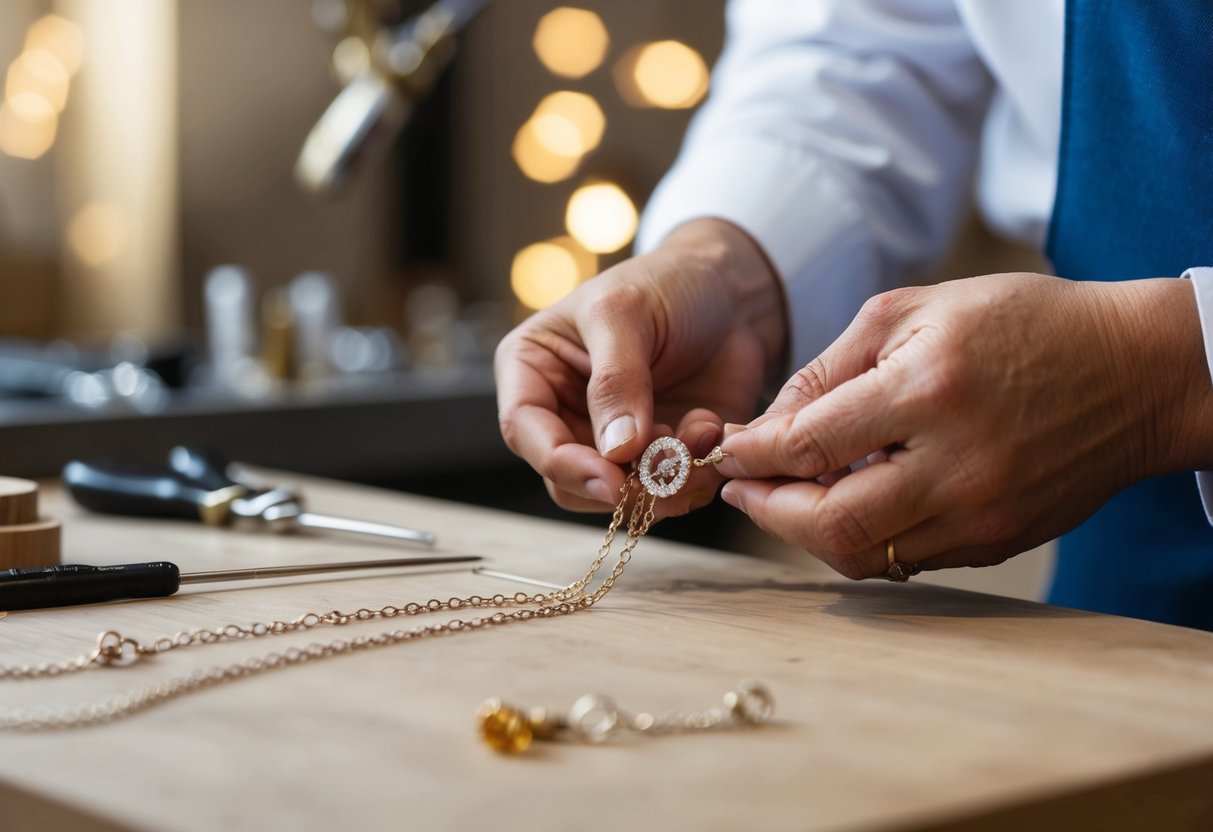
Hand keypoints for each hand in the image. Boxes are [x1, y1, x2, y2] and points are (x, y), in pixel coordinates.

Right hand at [494, 219, 785, 517]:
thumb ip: (616, 381)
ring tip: (699, 433)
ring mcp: (610, 442)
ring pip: (617, 496)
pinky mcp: (657, 458)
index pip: (524, 431)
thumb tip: (616, 451)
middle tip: (668, 463)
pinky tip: (711, 429)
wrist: (730, 294)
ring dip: (664, 482)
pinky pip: (666, 493)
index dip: (563, 463)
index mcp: (533, 371)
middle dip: (620, 482)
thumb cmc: (664, 285)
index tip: (610, 480)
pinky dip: (694, 476)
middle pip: (566, 479)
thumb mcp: (626, 313)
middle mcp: (563, 413)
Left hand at [715, 273, 1212, 577]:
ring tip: (786, 500)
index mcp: (928, 390)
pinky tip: (847, 505)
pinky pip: (908, 558)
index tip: (728, 454)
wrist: (1134, 372)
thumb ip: (831, 368)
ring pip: (867, 555)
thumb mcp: (915, 310)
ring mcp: (982, 512)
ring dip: (810, 533)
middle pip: (831, 523)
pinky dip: (864, 538)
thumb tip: (768, 425)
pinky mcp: (999, 540)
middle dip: (769, 512)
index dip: (754, 455)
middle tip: (743, 490)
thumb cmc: (1019, 325)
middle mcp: (956, 463)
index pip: (811, 444)